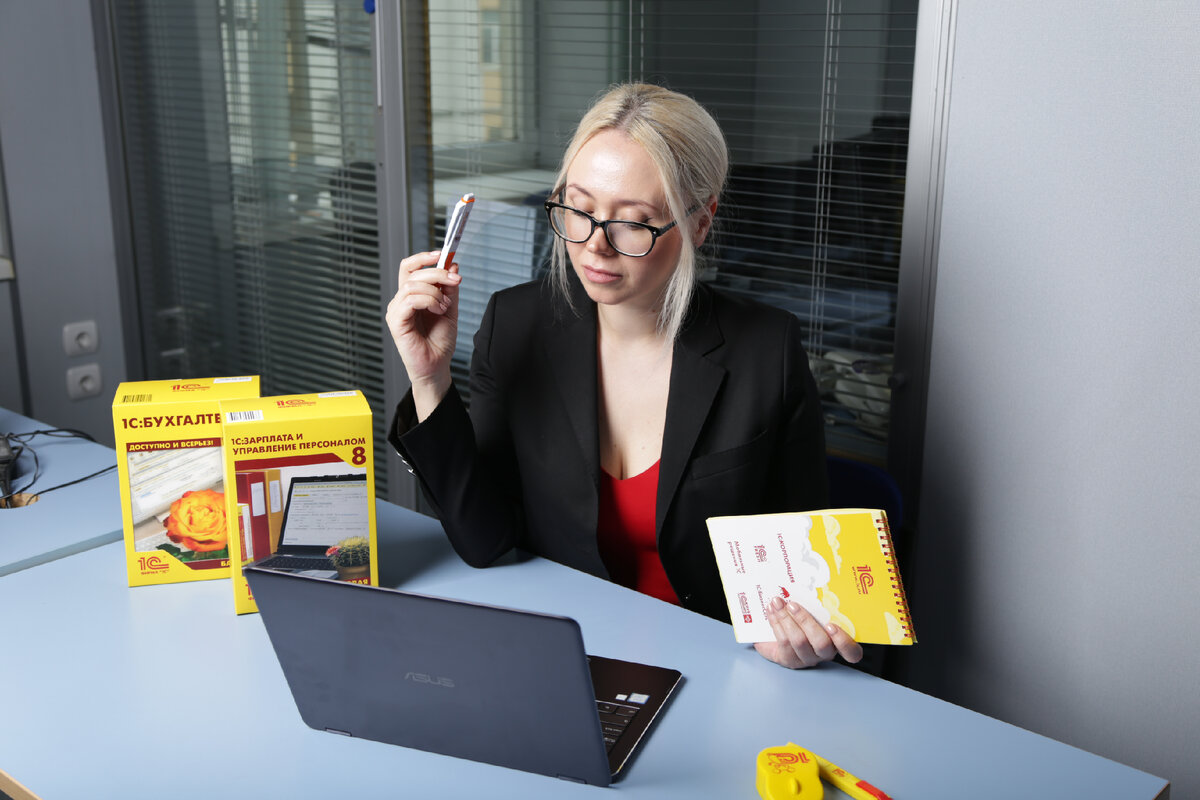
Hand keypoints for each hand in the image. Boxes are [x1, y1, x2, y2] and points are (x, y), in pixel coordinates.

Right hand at [385, 250, 462, 417]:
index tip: (442, 254)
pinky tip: (438, 310)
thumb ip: (450, 288)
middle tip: (455, 279)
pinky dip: (428, 301)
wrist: (437, 365)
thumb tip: (452, 265)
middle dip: (437, 272)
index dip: (423, 257)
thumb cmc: (439, 341)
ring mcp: (396, 311)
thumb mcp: (450, 308)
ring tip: (445, 306)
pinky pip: (409, 300)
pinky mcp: (396, 322)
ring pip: (412, 285)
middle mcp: (401, 300)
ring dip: (435, 291)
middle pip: (412, 272)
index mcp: (411, 295)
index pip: (409, 267)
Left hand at [753, 596, 862, 668]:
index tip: (831, 625)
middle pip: (821, 643)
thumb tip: (815, 574)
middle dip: (805, 621)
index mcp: (838, 642)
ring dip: (785, 619)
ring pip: (799, 641)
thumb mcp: (815, 609)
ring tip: (776, 602)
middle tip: (792, 604)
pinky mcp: (790, 660)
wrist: (778, 634)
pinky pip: (784, 642)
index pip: (852, 652)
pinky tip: (771, 611)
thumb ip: (820, 600)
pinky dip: (776, 623)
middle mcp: (825, 653)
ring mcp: (807, 658)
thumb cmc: (803, 617)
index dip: (844, 641)